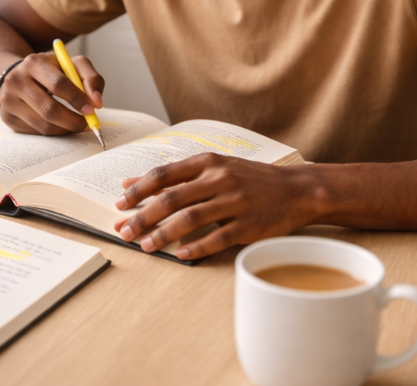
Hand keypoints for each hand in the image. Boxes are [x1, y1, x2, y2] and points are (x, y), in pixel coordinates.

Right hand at [0, 52, 104, 135]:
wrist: (17, 75)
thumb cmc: (51, 71)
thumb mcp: (71, 65)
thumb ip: (91, 78)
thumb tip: (97, 102)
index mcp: (33, 63)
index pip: (58, 84)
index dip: (77, 98)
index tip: (92, 110)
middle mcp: (16, 80)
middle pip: (48, 109)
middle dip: (73, 121)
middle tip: (88, 125)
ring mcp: (8, 100)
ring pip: (42, 125)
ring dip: (65, 129)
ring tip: (76, 125)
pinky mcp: (7, 117)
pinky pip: (35, 132)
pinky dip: (53, 132)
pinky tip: (59, 125)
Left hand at [113, 153, 317, 259]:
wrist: (296, 189)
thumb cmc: (249, 178)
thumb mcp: (215, 167)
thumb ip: (176, 175)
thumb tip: (132, 182)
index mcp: (208, 162)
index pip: (164, 174)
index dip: (139, 190)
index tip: (119, 204)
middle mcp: (219, 179)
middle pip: (172, 199)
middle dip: (143, 217)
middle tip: (125, 232)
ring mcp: (235, 202)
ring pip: (190, 219)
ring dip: (163, 234)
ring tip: (145, 246)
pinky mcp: (249, 224)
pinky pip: (217, 238)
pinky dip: (196, 247)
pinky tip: (179, 255)